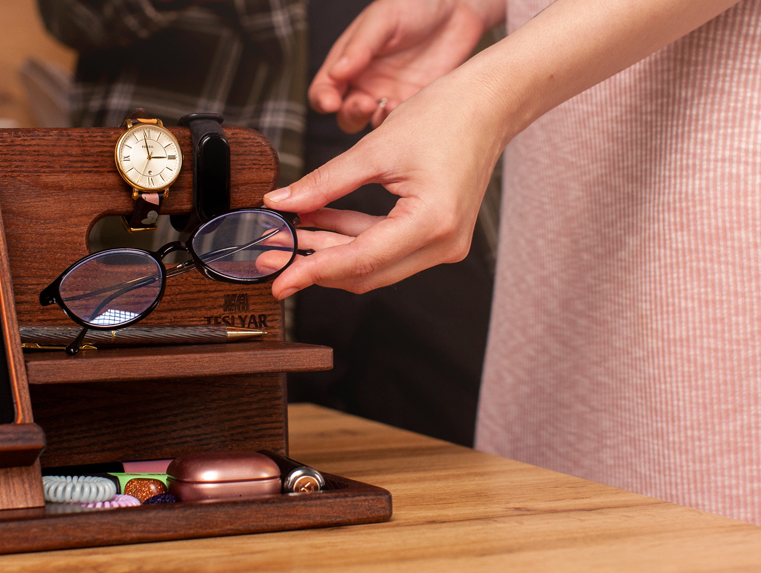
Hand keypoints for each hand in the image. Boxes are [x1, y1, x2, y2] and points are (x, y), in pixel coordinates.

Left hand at [264, 69, 504, 296]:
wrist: (488, 104)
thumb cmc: (445, 116)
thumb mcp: (374, 148)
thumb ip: (324, 182)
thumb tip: (281, 204)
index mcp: (431, 223)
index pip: (360, 260)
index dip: (313, 271)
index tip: (279, 280)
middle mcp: (443, 244)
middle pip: (367, 272)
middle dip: (315, 263)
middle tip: (271, 255)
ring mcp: (445, 244)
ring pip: (375, 264)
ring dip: (332, 250)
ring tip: (291, 233)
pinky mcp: (440, 236)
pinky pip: (389, 249)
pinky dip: (355, 237)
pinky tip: (323, 222)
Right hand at [310, 0, 503, 132]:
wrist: (455, 7)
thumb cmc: (413, 5)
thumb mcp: (382, 19)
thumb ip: (359, 47)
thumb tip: (336, 73)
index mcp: (349, 61)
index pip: (324, 89)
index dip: (323, 99)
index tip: (331, 102)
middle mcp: (366, 82)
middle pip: (346, 113)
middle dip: (351, 114)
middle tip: (365, 104)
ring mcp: (390, 94)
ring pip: (371, 123)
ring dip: (374, 120)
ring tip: (388, 104)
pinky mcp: (415, 102)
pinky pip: (401, 122)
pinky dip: (399, 121)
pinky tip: (404, 105)